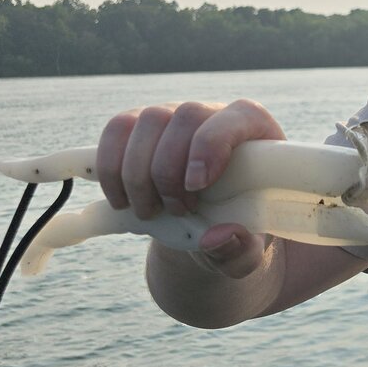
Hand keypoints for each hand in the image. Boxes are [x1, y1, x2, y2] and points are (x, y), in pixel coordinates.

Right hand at [95, 99, 285, 277]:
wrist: (208, 226)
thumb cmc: (237, 229)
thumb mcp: (248, 250)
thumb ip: (242, 250)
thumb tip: (219, 237)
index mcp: (256, 134)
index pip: (240, 117)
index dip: (213, 144)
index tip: (197, 186)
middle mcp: (215, 115)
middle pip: (186, 117)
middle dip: (170, 170)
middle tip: (176, 211)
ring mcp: (175, 116)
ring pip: (147, 120)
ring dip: (138, 172)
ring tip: (149, 212)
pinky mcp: (140, 127)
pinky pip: (116, 130)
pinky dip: (111, 168)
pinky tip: (122, 201)